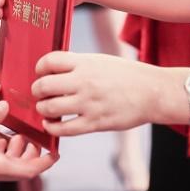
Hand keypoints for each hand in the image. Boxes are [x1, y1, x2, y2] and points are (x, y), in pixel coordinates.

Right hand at [0, 101, 53, 181]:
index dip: (45, 161)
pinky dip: (3, 151)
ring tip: (18, 133)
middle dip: (32, 154)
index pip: (29, 169)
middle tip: (36, 136)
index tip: (56, 151)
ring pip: (8, 165)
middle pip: (21, 169)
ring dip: (17, 151)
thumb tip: (7, 106)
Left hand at [32, 51, 176, 137]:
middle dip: (36, 91)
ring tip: (46, 109)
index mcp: (86, 62)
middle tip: (39, 93)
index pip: (49, 61)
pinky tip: (51, 124)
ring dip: (42, 109)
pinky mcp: (95, 123)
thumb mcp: (102, 61)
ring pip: (49, 108)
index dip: (39, 68)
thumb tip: (54, 71)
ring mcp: (89, 103)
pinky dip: (52, 127)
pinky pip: (64, 129)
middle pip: (44, 86)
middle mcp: (84, 81)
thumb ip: (79, 65)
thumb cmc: (128, 75)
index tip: (40, 73)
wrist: (153, 92)